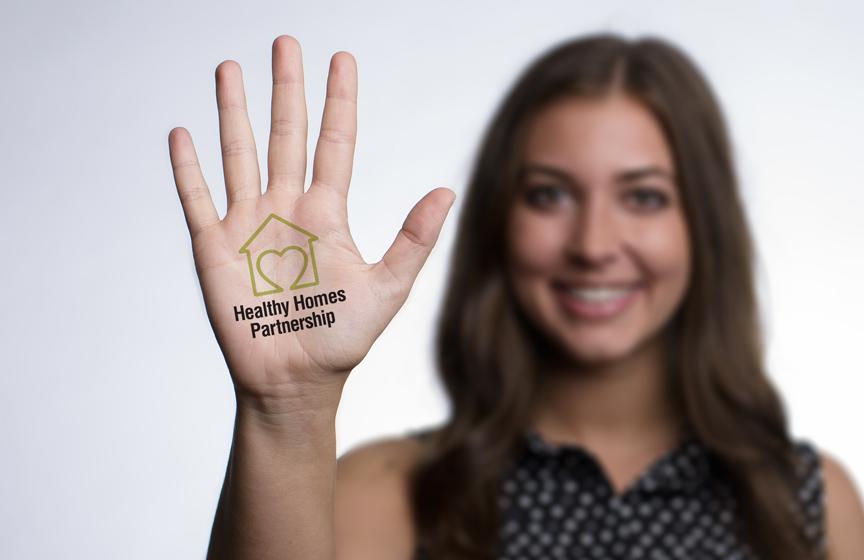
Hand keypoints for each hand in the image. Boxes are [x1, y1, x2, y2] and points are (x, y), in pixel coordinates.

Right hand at [167, 36, 454, 410]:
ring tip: (230, 67)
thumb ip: (414, 240)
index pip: (334, 142)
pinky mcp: (214, 250)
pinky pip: (198, 201)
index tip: (341, 59)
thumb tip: (447, 193)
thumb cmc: (342, 339)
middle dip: (285, 89)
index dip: (338, 101)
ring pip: (239, 154)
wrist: (296, 382)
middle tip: (285, 41)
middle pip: (285, 135)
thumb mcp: (387, 287)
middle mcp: (286, 208)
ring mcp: (248, 225)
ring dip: (233, 112)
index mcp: (327, 213)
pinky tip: (183, 134)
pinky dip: (189, 169)